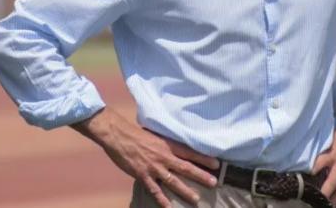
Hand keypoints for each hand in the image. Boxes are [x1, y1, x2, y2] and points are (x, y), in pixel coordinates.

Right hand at [73, 107, 218, 207]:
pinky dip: (162, 200)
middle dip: (201, 175)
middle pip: (185, 167)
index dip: (203, 158)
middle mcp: (163, 156)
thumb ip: (166, 144)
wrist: (119, 136)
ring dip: (185, 191)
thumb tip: (177, 149)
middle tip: (214, 182)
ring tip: (196, 199)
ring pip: (173, 181)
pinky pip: (155, 190)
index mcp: (167, 145)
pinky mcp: (143, 175)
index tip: (217, 164)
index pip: (189, 152)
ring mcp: (154, 167)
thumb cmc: (136, 134)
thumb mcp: (155, 135)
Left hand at [313, 122, 335, 206]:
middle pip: (332, 182)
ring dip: (335, 200)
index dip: (312, 172)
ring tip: (327, 205)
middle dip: (325, 192)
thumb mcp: (329, 140)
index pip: (319, 164)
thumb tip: (310, 158)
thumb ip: (323, 151)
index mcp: (333, 154)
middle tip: (317, 200)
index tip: (304, 179)